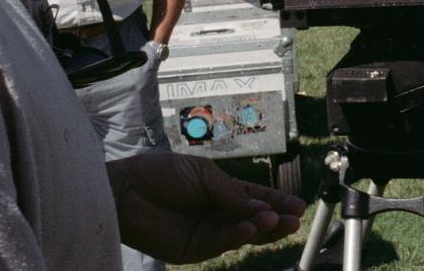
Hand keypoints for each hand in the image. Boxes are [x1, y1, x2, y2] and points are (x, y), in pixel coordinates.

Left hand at [106, 151, 305, 262]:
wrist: (125, 190)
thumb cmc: (159, 174)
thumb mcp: (202, 174)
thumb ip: (230, 191)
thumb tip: (261, 204)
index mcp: (220, 191)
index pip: (254, 198)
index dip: (276, 201)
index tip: (298, 205)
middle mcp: (215, 214)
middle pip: (252, 220)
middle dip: (275, 219)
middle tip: (294, 218)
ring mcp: (205, 233)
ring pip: (240, 235)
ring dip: (260, 228)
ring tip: (277, 221)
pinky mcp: (192, 250)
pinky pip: (219, 244)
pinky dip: (237, 237)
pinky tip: (251, 228)